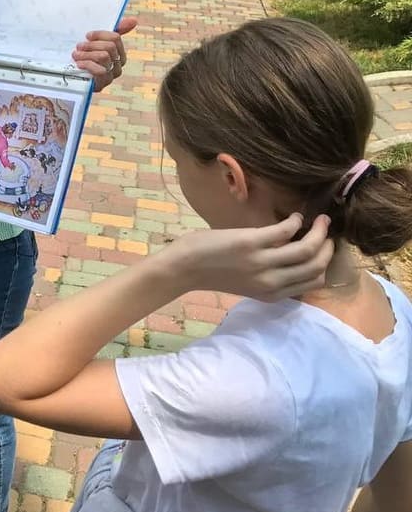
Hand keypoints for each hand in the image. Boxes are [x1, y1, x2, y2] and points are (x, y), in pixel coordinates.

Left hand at [73, 17, 137, 91]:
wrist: (72, 80)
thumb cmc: (86, 58)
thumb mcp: (96, 43)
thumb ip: (113, 31)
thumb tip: (134, 20)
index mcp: (119, 53)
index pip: (115, 38)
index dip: (100, 35)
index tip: (87, 36)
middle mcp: (118, 64)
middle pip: (109, 47)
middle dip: (92, 45)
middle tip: (79, 46)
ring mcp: (111, 75)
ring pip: (104, 57)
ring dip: (87, 54)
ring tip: (76, 54)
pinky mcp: (102, 84)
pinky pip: (100, 71)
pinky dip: (87, 65)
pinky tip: (78, 64)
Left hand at [166, 214, 333, 300]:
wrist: (183, 267)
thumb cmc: (212, 272)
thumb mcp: (248, 285)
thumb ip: (271, 278)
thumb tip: (291, 261)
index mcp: (272, 294)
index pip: (313, 282)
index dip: (325, 265)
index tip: (324, 249)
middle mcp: (271, 282)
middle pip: (316, 266)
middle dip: (328, 247)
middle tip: (328, 232)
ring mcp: (261, 263)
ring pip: (307, 249)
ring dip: (320, 232)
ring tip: (321, 221)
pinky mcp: (250, 243)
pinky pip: (285, 231)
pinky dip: (295, 222)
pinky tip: (295, 217)